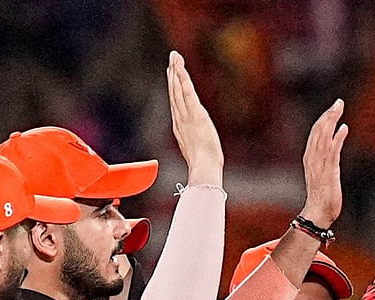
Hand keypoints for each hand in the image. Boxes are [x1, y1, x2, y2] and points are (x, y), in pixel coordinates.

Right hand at [167, 51, 222, 185]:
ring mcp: (186, 115)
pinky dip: (183, 79)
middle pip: (174, 93)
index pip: (175, 104)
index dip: (172, 88)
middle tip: (171, 59)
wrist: (203, 167)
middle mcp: (180, 119)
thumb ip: (195, 147)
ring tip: (175, 57)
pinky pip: (187, 92)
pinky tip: (180, 67)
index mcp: (180, 128)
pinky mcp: (196, 113)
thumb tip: (199, 152)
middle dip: (172, 75)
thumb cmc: (204, 165)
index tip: (171, 75)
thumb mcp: (197, 154)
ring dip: (176, 72)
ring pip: (178, 89)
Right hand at [297, 99, 348, 228]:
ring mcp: (319, 164)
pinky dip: (337, 138)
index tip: (333, 108)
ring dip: (332, 121)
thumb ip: (328, 157)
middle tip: (338, 102)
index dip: (324, 118)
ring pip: (323, 136)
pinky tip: (344, 128)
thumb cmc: (322, 196)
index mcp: (310, 157)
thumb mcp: (324, 172)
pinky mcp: (328, 171)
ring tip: (339, 108)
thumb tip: (335, 142)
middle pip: (318, 130)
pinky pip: (332, 150)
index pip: (315, 133)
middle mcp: (312, 158)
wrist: (318, 212)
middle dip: (328, 115)